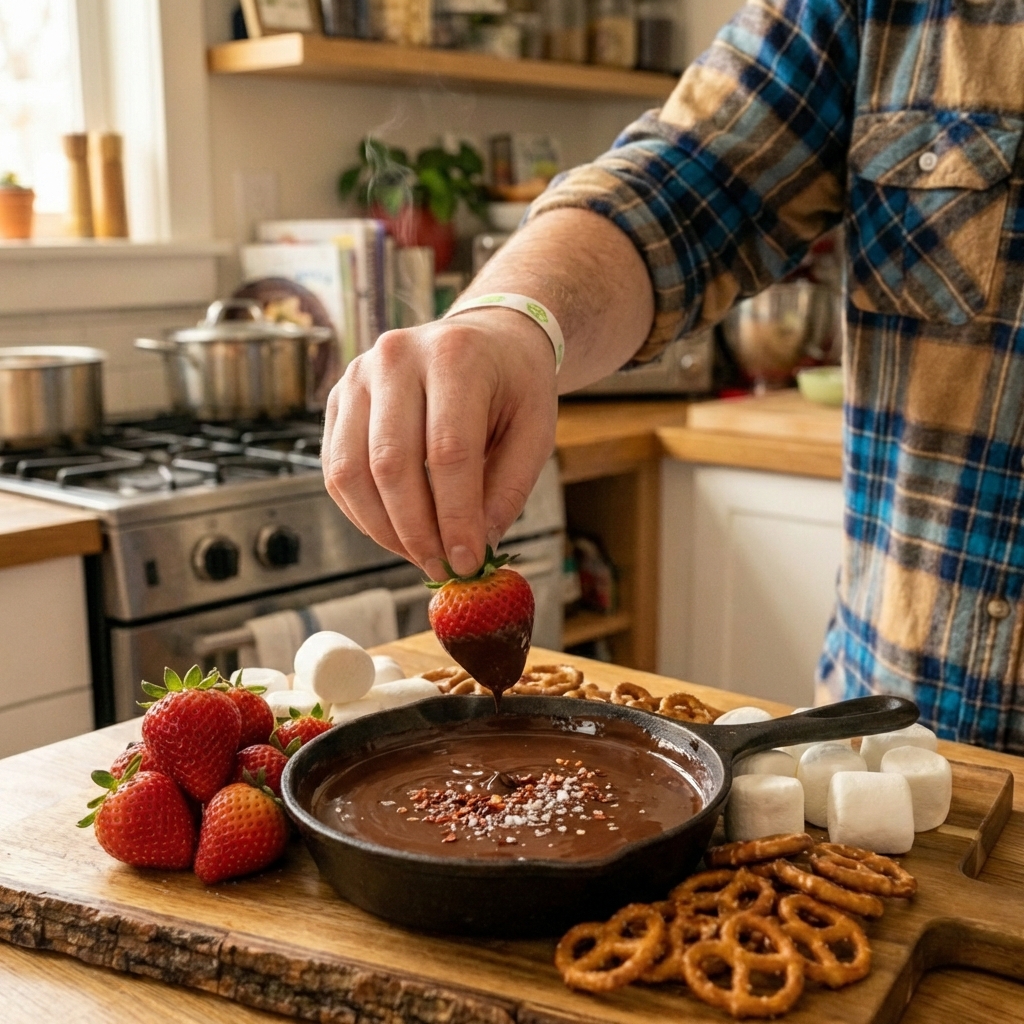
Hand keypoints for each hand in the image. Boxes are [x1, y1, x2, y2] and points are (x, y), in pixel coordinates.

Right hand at [322, 308, 557, 579]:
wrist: (487, 338)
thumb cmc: (514, 385)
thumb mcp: (535, 429)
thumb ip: (509, 488)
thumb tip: (473, 548)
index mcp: (455, 355)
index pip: (448, 450)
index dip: (455, 515)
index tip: (467, 560)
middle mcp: (397, 357)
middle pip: (392, 463)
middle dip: (416, 530)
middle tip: (442, 567)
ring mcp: (359, 376)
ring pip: (351, 471)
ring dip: (383, 529)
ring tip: (420, 555)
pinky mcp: (338, 399)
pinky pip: (336, 470)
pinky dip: (362, 513)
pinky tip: (395, 532)